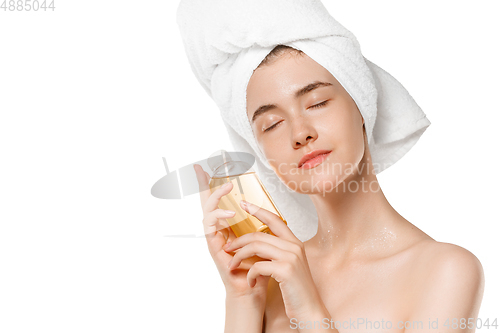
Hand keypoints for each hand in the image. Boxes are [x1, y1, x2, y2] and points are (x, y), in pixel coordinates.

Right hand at [193, 164, 270, 304]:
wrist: (251, 289)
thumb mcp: (261, 239)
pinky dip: (219, 217)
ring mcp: (213, 237)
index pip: (218, 200)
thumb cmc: (255, 266)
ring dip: (215, 196)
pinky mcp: (212, 246)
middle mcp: (217, 229)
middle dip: (202, 183)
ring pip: (206, 210)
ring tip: (227, 187)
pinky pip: (210, 227)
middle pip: (206, 202)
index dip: (213, 184)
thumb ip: (259, 223)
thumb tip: (265, 207)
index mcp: (228, 225)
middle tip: (201, 168)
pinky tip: (230, 213)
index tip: (208, 167)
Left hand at [223, 199, 327, 321]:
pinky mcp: (285, 270)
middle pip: (259, 235)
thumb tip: (259, 243)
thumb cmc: (297, 290)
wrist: (310, 310)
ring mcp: (291, 257)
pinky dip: (250, 274)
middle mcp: (294, 246)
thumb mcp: (290, 265)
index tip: (244, 204)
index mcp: (295, 243)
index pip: (275, 220)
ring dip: (240, 257)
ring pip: (256, 247)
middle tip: (228, 248)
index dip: (258, 210)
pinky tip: (251, 282)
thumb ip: (278, 252)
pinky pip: (258, 266)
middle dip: (239, 241)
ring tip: (233, 266)